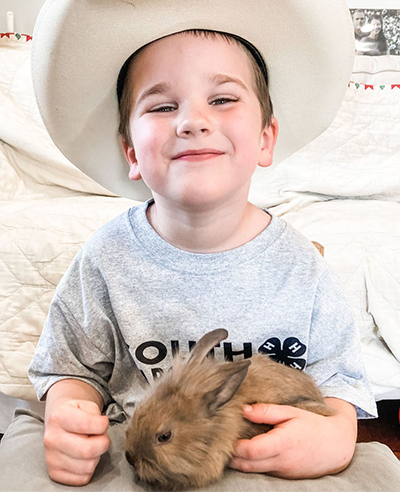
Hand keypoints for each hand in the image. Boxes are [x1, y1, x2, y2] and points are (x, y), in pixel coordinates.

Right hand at [44, 399, 109, 485]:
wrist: (58, 422)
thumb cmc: (76, 413)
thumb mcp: (86, 405)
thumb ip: (96, 415)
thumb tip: (101, 433)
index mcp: (59, 417)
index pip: (88, 424)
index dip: (103, 424)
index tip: (103, 423)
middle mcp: (52, 438)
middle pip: (88, 450)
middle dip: (103, 443)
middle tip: (101, 437)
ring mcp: (51, 457)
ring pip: (87, 466)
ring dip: (96, 456)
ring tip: (91, 445)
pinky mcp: (54, 473)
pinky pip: (82, 478)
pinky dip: (89, 469)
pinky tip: (84, 457)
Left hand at [230, 399, 356, 478]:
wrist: (335, 445)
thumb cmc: (313, 425)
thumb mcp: (291, 411)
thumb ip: (266, 411)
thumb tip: (244, 410)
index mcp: (282, 443)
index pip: (251, 451)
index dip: (235, 446)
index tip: (226, 433)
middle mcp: (281, 461)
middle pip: (246, 465)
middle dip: (231, 455)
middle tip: (221, 440)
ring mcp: (282, 472)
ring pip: (252, 471)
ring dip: (240, 461)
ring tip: (231, 446)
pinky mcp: (284, 476)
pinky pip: (262, 472)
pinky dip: (251, 465)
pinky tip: (246, 453)